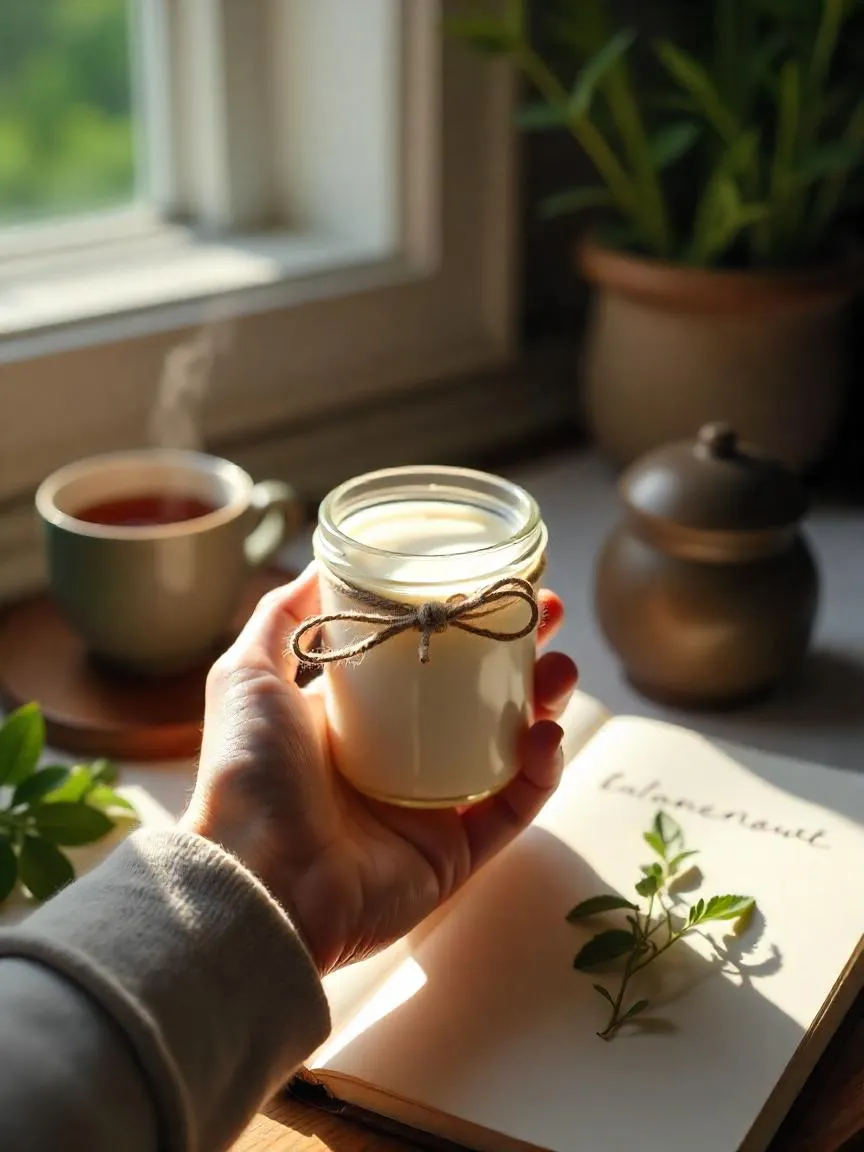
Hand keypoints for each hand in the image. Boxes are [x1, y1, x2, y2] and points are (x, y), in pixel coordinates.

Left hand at [180, 566, 577, 973]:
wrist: (257, 878)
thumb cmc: (247, 772)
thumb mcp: (248, 673)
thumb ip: (281, 617)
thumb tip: (319, 562)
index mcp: (355, 716)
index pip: (424, 657)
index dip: (462, 620)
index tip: (494, 584)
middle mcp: (397, 757)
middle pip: (477, 695)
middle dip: (518, 652)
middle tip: (545, 615)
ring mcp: (429, 805)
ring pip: (506, 746)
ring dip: (543, 703)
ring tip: (560, 671)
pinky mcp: (455, 852)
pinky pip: (512, 808)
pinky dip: (541, 773)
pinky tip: (547, 737)